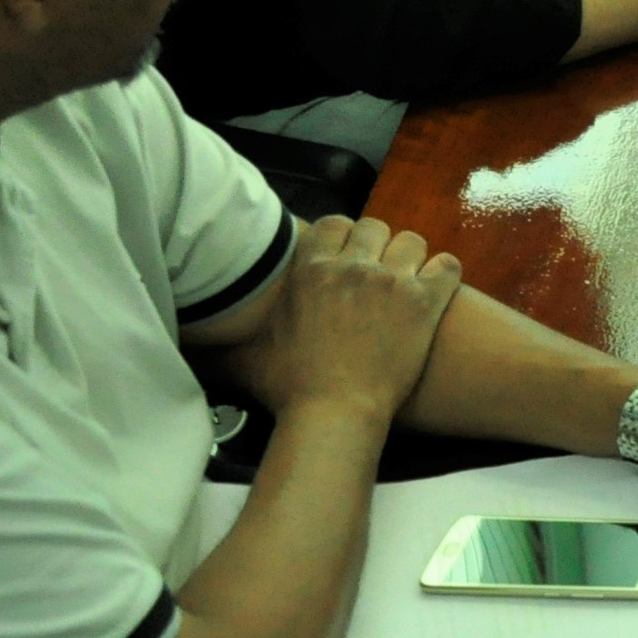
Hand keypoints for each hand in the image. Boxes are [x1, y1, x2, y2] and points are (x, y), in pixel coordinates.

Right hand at [234, 216, 461, 424]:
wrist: (338, 413)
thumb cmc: (292, 389)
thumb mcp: (248, 357)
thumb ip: (219, 343)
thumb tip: (189, 345)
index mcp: (312, 271)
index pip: (335, 223)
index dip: (344, 236)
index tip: (347, 253)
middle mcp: (353, 267)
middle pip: (376, 226)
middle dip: (377, 244)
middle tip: (377, 271)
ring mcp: (393, 281)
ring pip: (413, 240)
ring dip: (411, 257)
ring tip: (407, 278)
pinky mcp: (426, 301)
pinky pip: (447, 265)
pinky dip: (444, 273)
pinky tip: (437, 287)